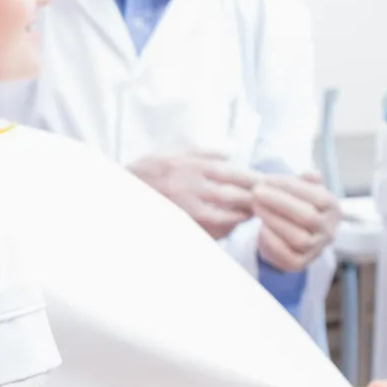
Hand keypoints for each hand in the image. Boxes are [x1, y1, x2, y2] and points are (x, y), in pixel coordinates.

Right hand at [130, 150, 256, 239]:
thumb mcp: (172, 153)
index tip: (265, 183)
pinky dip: (225, 230)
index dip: (254, 180)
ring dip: (242, 217)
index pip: (235, 174)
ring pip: (228, 219)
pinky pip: (212, 233)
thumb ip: (202, 152)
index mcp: (192, 167)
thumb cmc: (147, 171)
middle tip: (264, 201)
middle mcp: (192, 190)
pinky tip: (228, 225)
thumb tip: (230, 154)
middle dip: (253, 200)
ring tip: (248, 214)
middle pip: (236, 197)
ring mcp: (187, 213)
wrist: (120, 194)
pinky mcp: (184, 229)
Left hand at [253, 170, 340, 270]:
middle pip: (309, 218)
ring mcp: (316, 249)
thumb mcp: (302, 190)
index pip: (318, 197)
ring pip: (300, 239)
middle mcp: (329, 231)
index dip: (291, 187)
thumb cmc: (295, 205)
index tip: (267, 179)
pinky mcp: (300, 263)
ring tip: (255, 206)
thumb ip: (306, 181)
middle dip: (280, 203)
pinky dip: (272, 241)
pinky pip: (287, 256)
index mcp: (333, 209)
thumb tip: (311, 174)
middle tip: (256, 192)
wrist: (287, 235)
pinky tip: (260, 227)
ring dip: (274, 220)